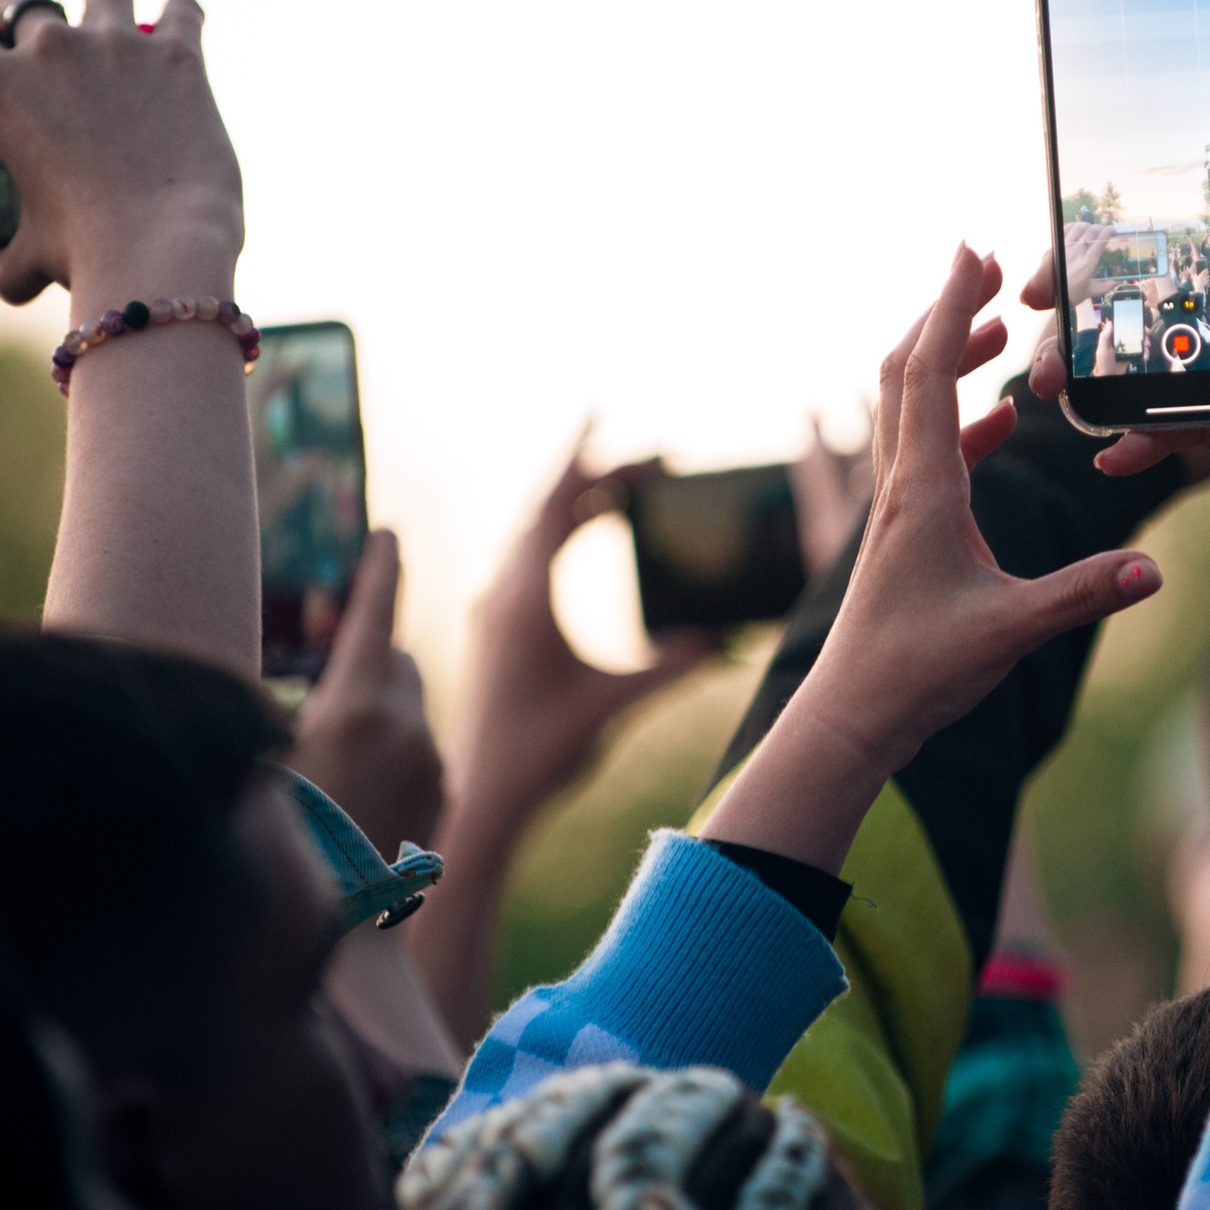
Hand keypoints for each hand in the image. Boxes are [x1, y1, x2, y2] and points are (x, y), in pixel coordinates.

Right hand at [0, 0, 242, 308]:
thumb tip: (7, 285)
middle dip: (32, 14)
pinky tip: (184, 33)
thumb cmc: (87, 256)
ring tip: (120, 23)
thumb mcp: (33, 255)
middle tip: (54, 45)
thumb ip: (12, 259)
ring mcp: (115, 45)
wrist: (160, 250)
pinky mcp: (178, 56)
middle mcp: (48, 51)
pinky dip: (182, 17)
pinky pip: (181, 9)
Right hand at [290, 531, 444, 859]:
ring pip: (409, 707)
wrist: (335, 923)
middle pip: (396, 659)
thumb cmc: (278, 838)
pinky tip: (361, 792)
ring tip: (336, 760)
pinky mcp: (445, 789)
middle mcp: (405, 724)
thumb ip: (282, 706)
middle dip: (369, 659)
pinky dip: (397, 750)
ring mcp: (432, 758)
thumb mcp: (264, 757)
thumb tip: (294, 683)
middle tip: (328, 680)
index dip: (378, 570)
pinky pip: (421, 748)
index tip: (386, 535)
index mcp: (355, 705)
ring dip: (381, 712)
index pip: (373, 615)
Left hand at [449, 441, 716, 835]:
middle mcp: (503, 593)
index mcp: (526, 597)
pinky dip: (564, 535)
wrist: (484, 794)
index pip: (555, 505)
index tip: (602, 414)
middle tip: (648, 463)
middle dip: (597, 480)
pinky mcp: (495, 628)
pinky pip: (530, 559)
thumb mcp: (614, 703)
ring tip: (626, 491)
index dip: (583, 458)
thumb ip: (671, 668)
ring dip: (579, 507)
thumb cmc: (542, 750)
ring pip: (536, 535)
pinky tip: (589, 537)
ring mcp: (495, 609)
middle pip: (548, 512)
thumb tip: (725, 640)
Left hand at [699, 245, 1163, 871]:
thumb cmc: (916, 672)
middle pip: (906, 370)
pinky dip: (957, 419)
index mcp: (923, 489)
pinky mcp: (901, 533)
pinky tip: (1000, 423)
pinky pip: (924, 452)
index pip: (928, 371)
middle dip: (946, 313)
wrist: (852, 718)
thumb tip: (1153, 571)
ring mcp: (895, 508)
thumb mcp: (1010, 629)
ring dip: (947, 359)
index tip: (974, 248)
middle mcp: (900, 485)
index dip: (949, 304)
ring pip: (907, 407)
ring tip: (998, 333)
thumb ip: (1082, 592)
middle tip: (991, 273)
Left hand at [1057, 220, 1111, 306]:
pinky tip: (1077, 227)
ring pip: (1079, 228)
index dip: (1108, 232)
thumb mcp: (1088, 292)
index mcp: (1087, 264)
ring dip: (1088, 225)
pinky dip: (1073, 226)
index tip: (1112, 230)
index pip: (1100, 241)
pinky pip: (1065, 230)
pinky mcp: (1055, 247)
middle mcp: (1076, 254)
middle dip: (1100, 227)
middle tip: (1103, 229)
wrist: (1046, 296)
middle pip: (1091, 232)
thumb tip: (1117, 283)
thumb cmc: (1067, 295)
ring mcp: (1064, 249)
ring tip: (1091, 227)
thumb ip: (1104, 286)